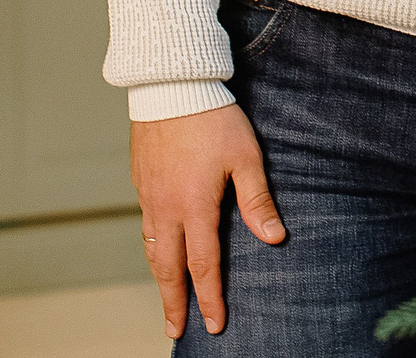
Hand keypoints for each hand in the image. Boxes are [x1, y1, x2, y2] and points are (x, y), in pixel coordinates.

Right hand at [131, 102, 284, 339]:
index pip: (201, 266)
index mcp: (193, 207)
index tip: (215, 324)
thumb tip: (274, 238)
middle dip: (174, 303)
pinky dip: (153, 250)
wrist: (171, 85)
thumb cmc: (213, 118)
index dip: (209, 298)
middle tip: (176, 331)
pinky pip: (145, 227)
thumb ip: (257, 200)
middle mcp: (166, 209)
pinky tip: (160, 252)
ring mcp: (149, 196)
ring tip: (167, 300)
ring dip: (160, 280)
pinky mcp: (141, 182)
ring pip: (152, 250)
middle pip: (168, 269)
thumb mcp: (245, 157)